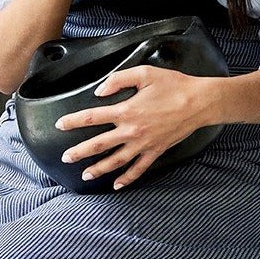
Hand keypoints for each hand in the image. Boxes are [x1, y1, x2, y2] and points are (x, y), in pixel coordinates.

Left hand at [55, 66, 213, 188]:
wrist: (199, 102)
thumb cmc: (174, 85)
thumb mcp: (144, 74)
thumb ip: (118, 80)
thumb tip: (99, 93)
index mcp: (126, 110)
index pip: (92, 117)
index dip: (73, 121)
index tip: (60, 125)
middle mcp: (132, 131)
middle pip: (99, 144)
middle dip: (79, 152)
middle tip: (66, 157)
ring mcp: (144, 144)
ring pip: (116, 161)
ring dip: (99, 169)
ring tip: (86, 175)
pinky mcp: (156, 151)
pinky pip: (139, 169)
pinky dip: (127, 179)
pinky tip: (117, 185)